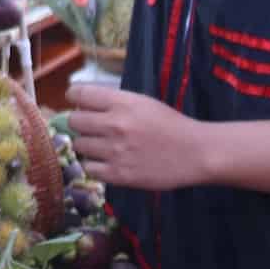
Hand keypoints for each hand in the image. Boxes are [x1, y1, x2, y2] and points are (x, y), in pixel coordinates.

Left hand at [67, 85, 211, 191]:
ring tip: (103, 147)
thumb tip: (81, 99)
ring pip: (78, 145)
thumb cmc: (170, 124)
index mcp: (122, 103)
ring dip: (87, 146)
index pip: (79, 94)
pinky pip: (89, 168)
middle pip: (73, 121)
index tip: (78, 102)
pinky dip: (95, 165)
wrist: (196, 153)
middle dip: (80, 123)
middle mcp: (115, 125)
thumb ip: (113, 101)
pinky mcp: (119, 174)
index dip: (74, 97)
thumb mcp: (142, 102)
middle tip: (92, 128)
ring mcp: (115, 151)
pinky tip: (108, 162)